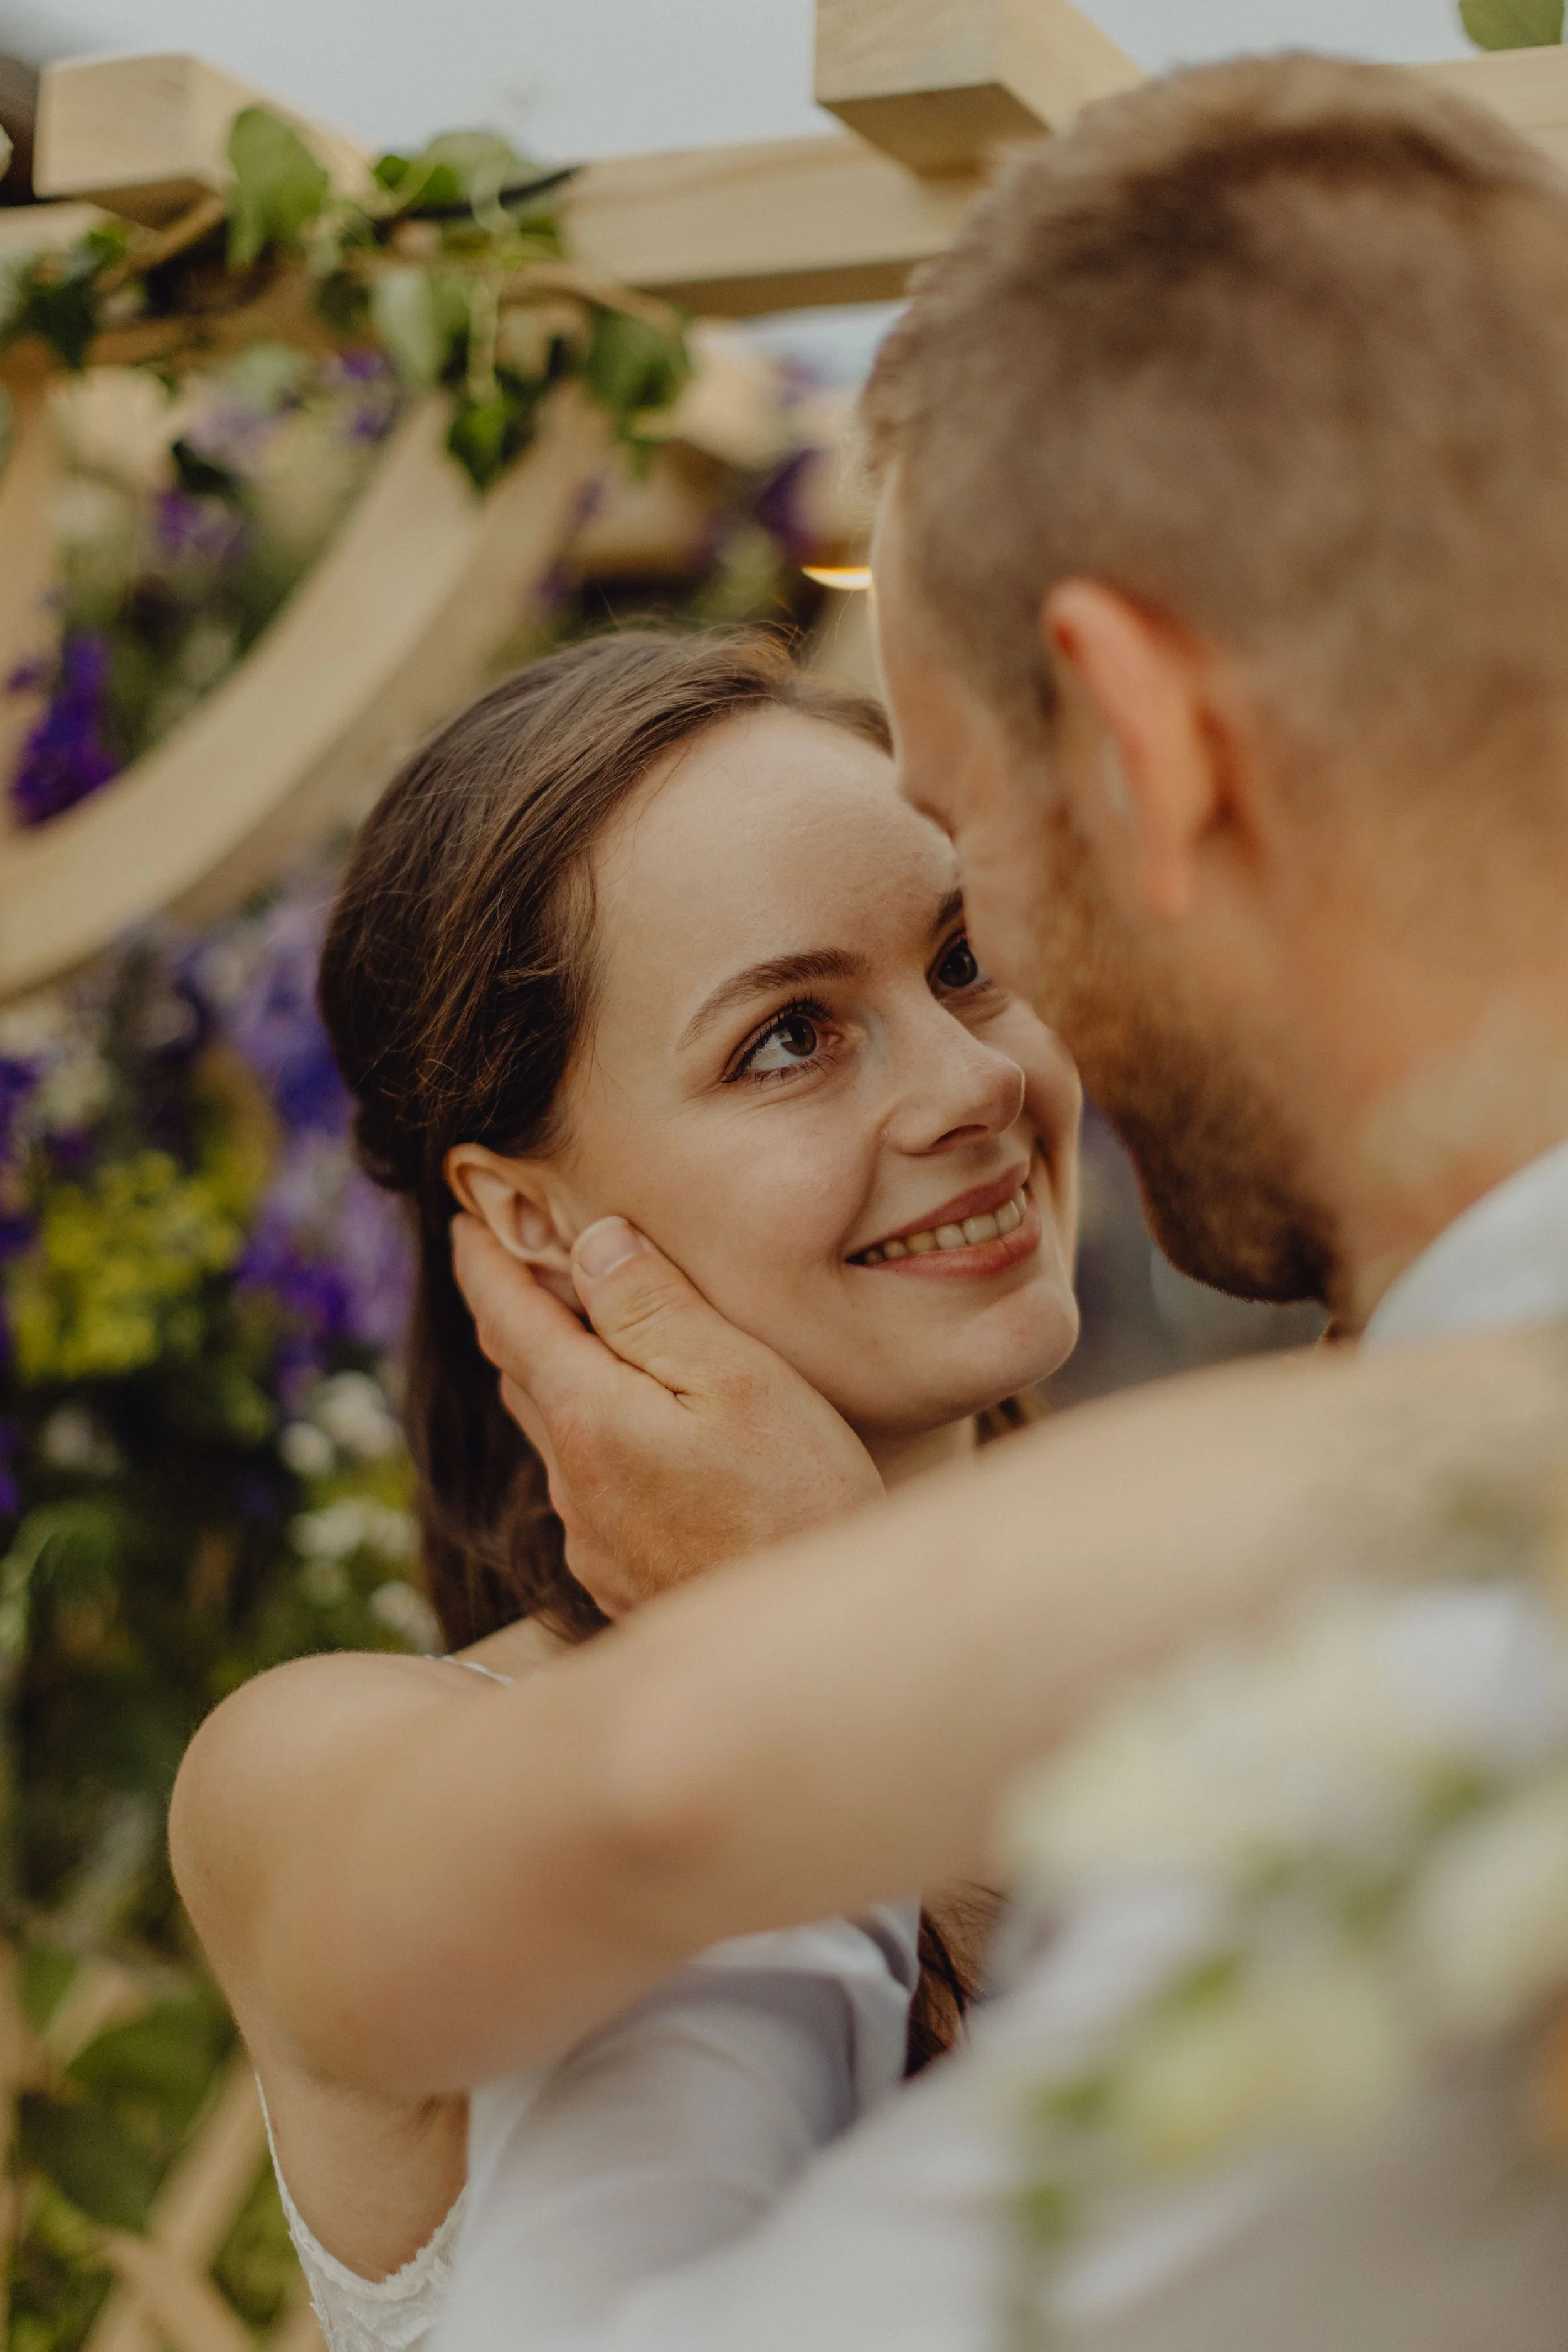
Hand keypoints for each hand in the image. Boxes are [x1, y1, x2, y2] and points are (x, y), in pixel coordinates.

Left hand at [451, 1213, 882, 1616]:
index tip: (461, 1221)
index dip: (482, 1261)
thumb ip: (657, 1308)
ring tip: (579, 1337)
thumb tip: (591, 1243)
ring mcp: (591, 1539)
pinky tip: (637, 1441)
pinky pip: (587, 1491)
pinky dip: (594, 1442)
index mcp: (587, 1415)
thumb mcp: (740, 1379)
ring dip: (554, 1378)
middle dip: (515, 1313)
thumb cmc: (799, 1503)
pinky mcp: (619, 1579)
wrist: (809, 1652)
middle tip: (520, 1262)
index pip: (508, 1317)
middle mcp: (571, 1480)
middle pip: (520, 1374)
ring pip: (553, 1435)